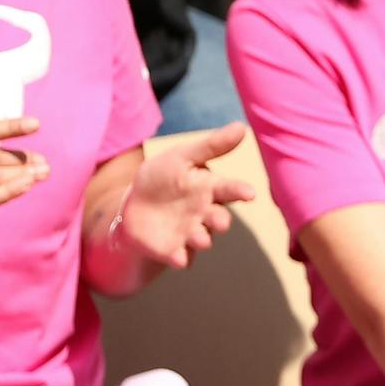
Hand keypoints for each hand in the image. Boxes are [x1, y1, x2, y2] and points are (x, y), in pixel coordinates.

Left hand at [114, 122, 256, 271]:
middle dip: (221, 221)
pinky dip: (181, 258)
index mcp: (209, 189)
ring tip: (201, 239)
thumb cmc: (164, 179)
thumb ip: (211, 146)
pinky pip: (180, 256)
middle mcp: (205, 214)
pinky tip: (179, 258)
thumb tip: (242, 127)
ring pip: (202, 239)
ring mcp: (190, 233)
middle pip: (219, 218)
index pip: (230, 189)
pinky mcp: (173, 250)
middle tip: (221, 222)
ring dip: (203, 239)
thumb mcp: (182, 157)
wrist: (134, 207)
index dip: (240, 191)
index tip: (250, 193)